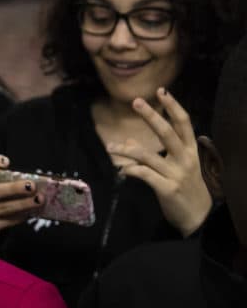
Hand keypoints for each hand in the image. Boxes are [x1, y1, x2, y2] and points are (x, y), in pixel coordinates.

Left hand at [108, 88, 211, 235]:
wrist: (198, 216)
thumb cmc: (185, 187)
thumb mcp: (175, 167)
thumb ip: (154, 152)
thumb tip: (129, 140)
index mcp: (190, 150)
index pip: (183, 123)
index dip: (173, 106)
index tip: (161, 91)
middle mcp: (185, 158)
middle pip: (167, 132)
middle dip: (151, 116)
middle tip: (136, 102)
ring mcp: (176, 173)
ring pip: (148, 155)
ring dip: (127, 149)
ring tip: (111, 146)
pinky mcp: (167, 188)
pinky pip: (144, 175)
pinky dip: (131, 170)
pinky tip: (122, 170)